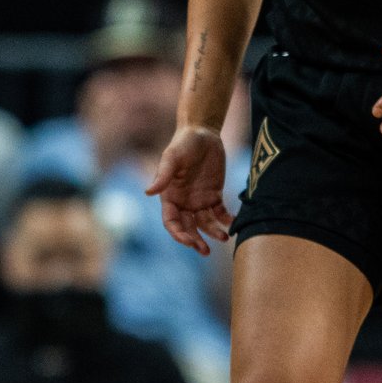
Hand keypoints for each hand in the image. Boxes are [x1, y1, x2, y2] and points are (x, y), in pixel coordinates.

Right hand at [147, 124, 230, 253]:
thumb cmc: (183, 143)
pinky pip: (220, 212)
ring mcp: (200, 200)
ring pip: (205, 223)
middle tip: (205, 250)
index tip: (189, 241)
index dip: (178, 234)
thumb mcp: (171, 157)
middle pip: (188, 228)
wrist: (203, 132)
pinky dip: (226, 219)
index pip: (171, 222)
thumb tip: (148, 192)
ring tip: (223, 238)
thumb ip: (163, 175)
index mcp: (170, 197)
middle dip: (195, 240)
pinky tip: (233, 223)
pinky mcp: (215, 195)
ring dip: (213, 233)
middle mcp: (184, 202)